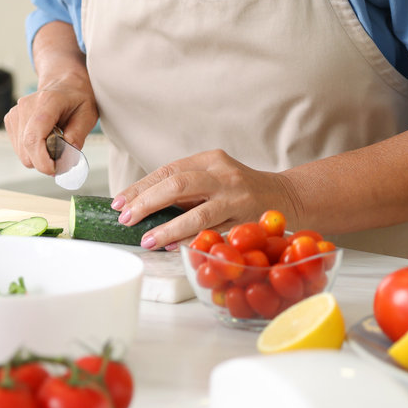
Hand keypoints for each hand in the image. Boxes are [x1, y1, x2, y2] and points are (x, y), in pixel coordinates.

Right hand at [4, 76, 99, 175]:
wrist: (64, 82)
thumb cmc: (77, 97)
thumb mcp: (88, 114)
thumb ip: (78, 134)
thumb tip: (68, 155)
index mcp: (48, 101)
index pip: (34, 136)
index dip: (41, 159)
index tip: (55, 169)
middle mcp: (26, 106)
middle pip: (26, 148)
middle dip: (44, 161)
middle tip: (62, 156)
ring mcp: (16, 112)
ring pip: (21, 152)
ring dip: (38, 156)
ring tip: (54, 143)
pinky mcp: (11, 120)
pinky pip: (19, 147)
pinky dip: (32, 151)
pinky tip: (44, 139)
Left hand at [114, 150, 298, 249]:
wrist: (289, 198)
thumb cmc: (241, 190)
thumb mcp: (214, 177)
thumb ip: (185, 187)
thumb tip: (140, 205)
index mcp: (210, 159)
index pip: (167, 170)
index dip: (140, 187)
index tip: (119, 203)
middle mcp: (223, 175)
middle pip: (177, 185)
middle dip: (147, 202)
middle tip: (126, 219)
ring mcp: (237, 199)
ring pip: (197, 213)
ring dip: (167, 228)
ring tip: (147, 240)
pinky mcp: (248, 221)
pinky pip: (215, 233)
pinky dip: (192, 241)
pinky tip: (175, 248)